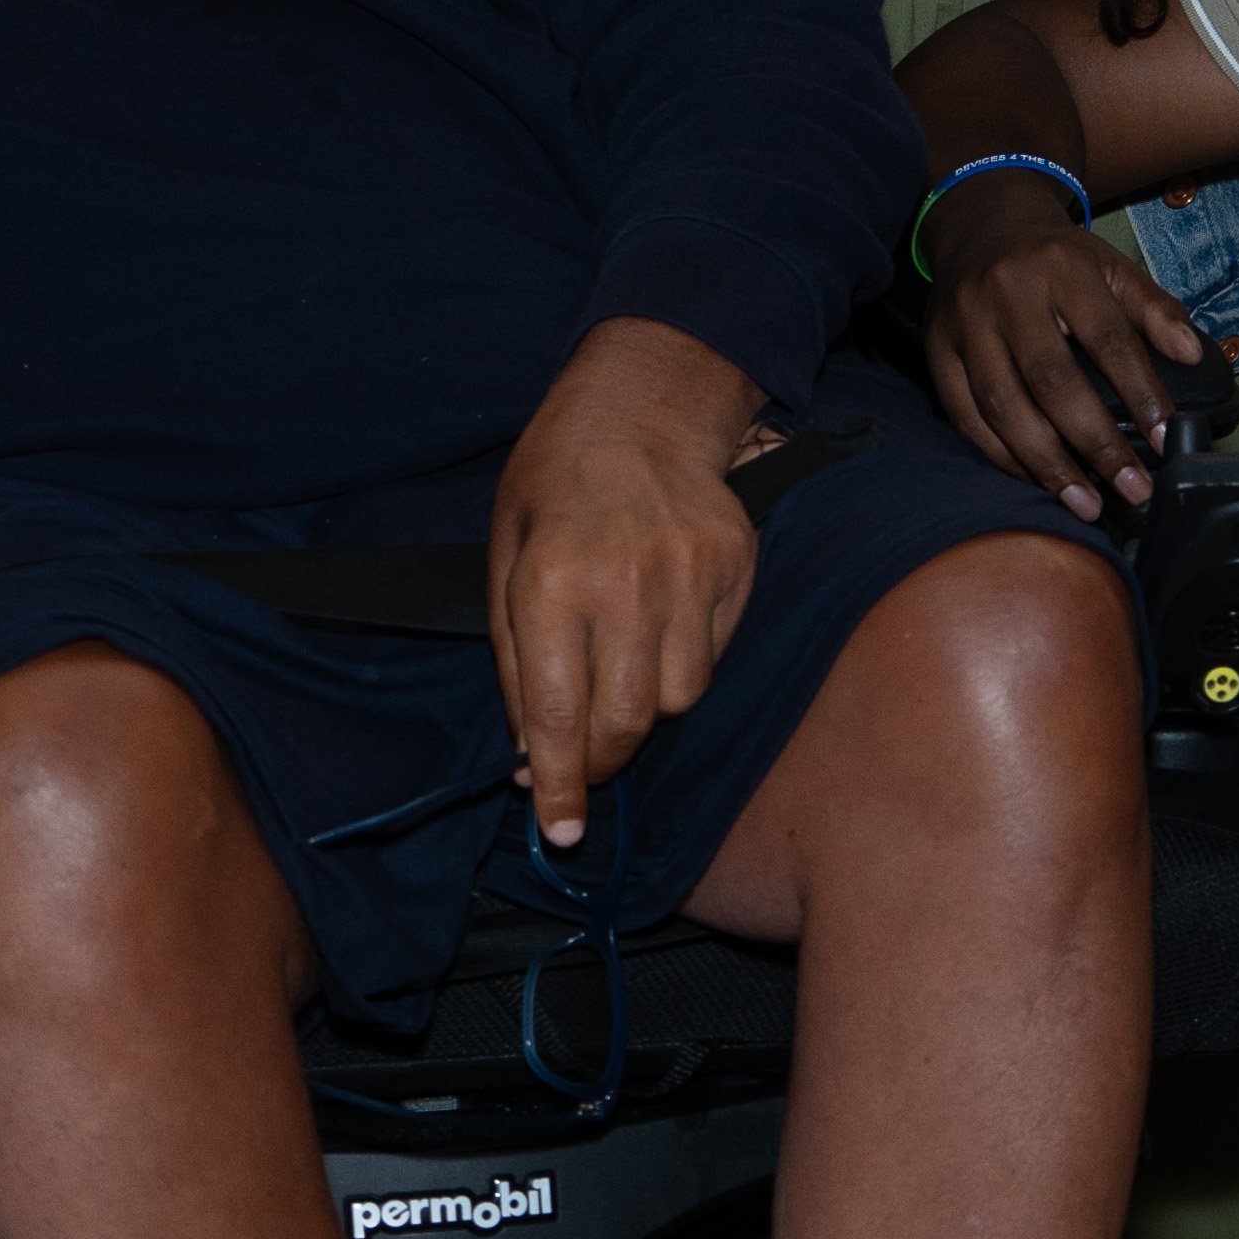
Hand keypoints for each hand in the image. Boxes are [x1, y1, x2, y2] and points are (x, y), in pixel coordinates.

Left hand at [487, 320, 768, 848]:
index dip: (558, 782)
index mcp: (551, 578)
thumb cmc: (551, 487)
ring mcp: (691, 576)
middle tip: (581, 764)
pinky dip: (681, 668)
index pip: (558, 712)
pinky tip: (656, 630)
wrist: (639, 409)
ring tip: (618, 670)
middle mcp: (626, 582)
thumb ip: (517, 662)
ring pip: (678, 701)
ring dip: (643, 711)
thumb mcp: (502, 560)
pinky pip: (712, 659)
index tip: (559, 829)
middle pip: (625, 721)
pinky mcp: (736, 569)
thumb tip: (531, 756)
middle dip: (599, 761)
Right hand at [916, 174, 1201, 519]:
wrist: (980, 228)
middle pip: (1051, 380)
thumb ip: (1154, 309)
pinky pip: (965, 417)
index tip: (1164, 440)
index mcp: (1061, 267)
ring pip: (1002, 405)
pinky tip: (1038, 483)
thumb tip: (1192, 355)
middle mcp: (1007, 293)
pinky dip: (1003, 457)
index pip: (1107, 339)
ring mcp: (965, 324)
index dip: (1139, 393)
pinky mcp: (936, 351)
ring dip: (1047, 464)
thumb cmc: (1057, 259)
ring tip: (1088, 505)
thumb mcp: (1112, 267)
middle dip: (1096, 444)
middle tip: (1132, 489)